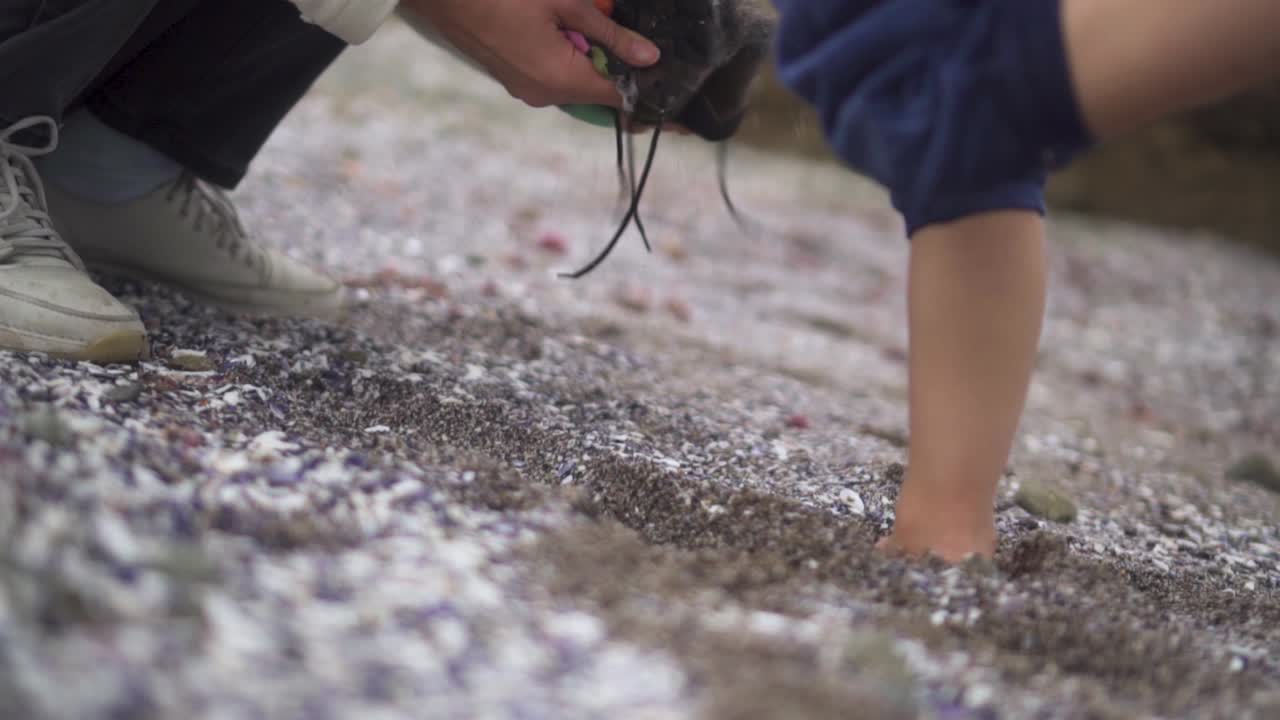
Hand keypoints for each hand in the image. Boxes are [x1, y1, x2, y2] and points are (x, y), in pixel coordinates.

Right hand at [401, 0, 659, 108]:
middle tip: (629, 42)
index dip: (650, 102)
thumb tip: (648, 57)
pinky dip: (569, 56)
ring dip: (590, 58)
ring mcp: (527, 90)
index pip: (620, 100)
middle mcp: (545, 95)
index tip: (679, 117)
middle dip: (618, 69)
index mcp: (561, 81)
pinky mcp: (515, 79)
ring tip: (577, 23)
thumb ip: (610, 35)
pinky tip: (563, 28)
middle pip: (599, 91)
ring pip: (577, 81)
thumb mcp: (565, 4)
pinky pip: (555, 74)